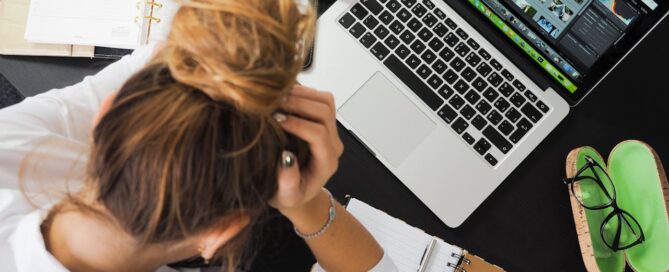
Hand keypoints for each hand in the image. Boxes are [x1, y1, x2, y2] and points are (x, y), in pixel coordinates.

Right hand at [269, 85, 343, 215]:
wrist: (297, 191)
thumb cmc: (290, 195)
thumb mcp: (285, 196)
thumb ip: (288, 182)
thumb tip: (286, 158)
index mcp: (326, 161)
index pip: (319, 134)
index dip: (298, 124)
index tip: (276, 120)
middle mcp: (332, 143)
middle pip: (325, 111)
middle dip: (299, 103)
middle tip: (273, 104)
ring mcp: (330, 130)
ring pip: (325, 100)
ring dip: (301, 94)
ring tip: (276, 97)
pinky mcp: (322, 120)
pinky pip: (319, 98)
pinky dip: (301, 92)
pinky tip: (281, 96)